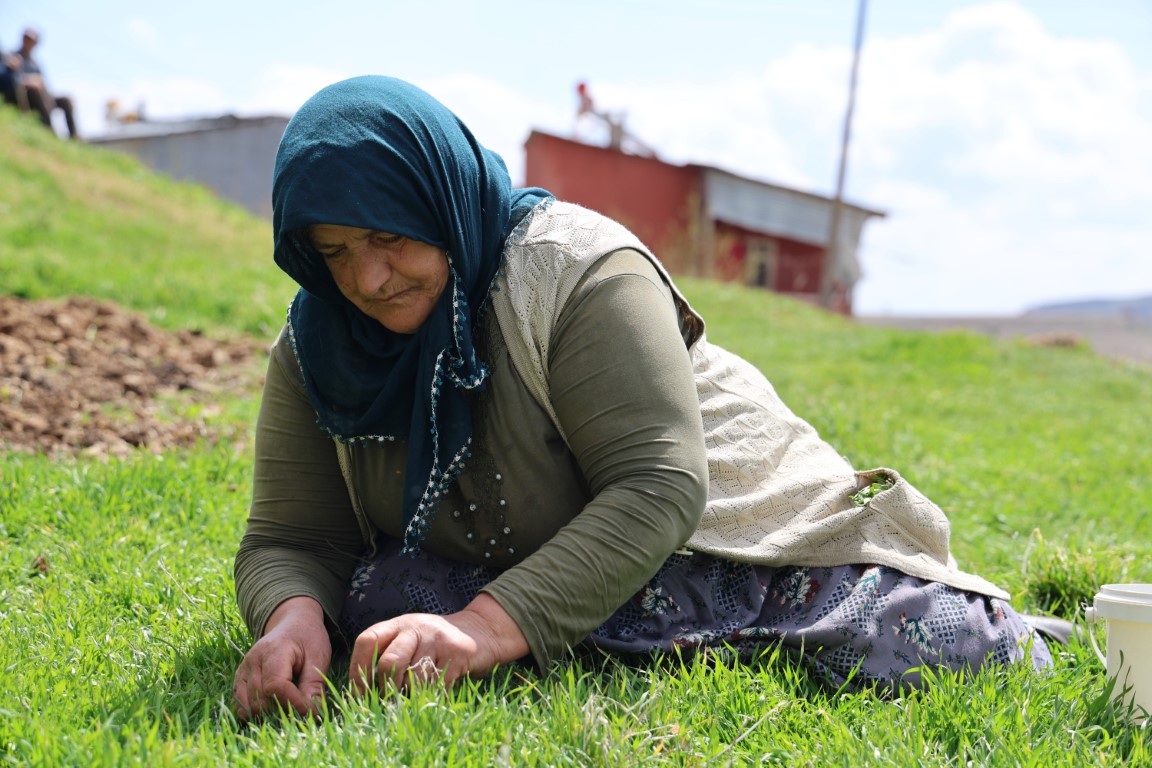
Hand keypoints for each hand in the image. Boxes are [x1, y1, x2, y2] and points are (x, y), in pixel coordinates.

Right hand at [232, 596, 332, 721]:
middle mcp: (253, 661)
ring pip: (248, 705)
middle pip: (260, 699)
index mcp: (274, 651)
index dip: (293, 703)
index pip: (276, 686)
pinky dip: (253, 713)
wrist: (293, 623)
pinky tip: (270, 714)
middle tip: (301, 715)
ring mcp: (243, 670)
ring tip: (288, 714)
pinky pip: (240, 703)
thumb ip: (314, 683)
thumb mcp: (318, 656)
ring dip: (268, 716)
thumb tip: (312, 712)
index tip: (311, 712)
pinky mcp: (240, 678)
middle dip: (282, 712)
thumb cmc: (308, 638)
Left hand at [349, 592, 527, 693]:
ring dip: (411, 696)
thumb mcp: (411, 639)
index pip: (368, 641)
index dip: (358, 669)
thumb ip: (389, 655)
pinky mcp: (457, 654)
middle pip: (389, 663)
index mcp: (399, 624)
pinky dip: (431, 698)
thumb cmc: (436, 643)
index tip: (358, 695)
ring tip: (414, 699)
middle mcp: (416, 628)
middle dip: (385, 689)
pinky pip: (437, 686)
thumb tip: (363, 694)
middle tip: (388, 703)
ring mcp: (437, 640)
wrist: (481, 630)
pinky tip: (434, 697)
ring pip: (413, 679)